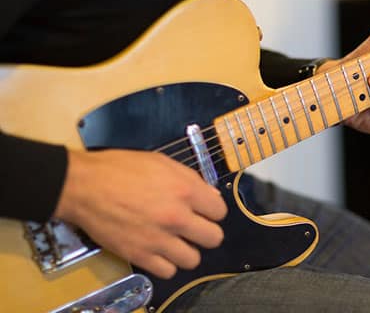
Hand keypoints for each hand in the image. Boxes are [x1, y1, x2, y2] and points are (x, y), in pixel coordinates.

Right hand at [54, 149, 226, 278]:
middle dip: (206, 232)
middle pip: (214, 238)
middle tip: (192, 227)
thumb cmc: (121, 169)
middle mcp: (177, 217)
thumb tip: (211, 197)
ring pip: (193, 260)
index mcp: (185, 190)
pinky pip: (168, 271)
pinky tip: (158, 251)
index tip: (202, 210)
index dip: (212, 211)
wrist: (84, 186)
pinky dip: (166, 264)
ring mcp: (159, 239)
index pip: (220, 212)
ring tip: (174, 241)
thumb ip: (190, 179)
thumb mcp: (162, 162)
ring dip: (187, 251)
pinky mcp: (139, 255)